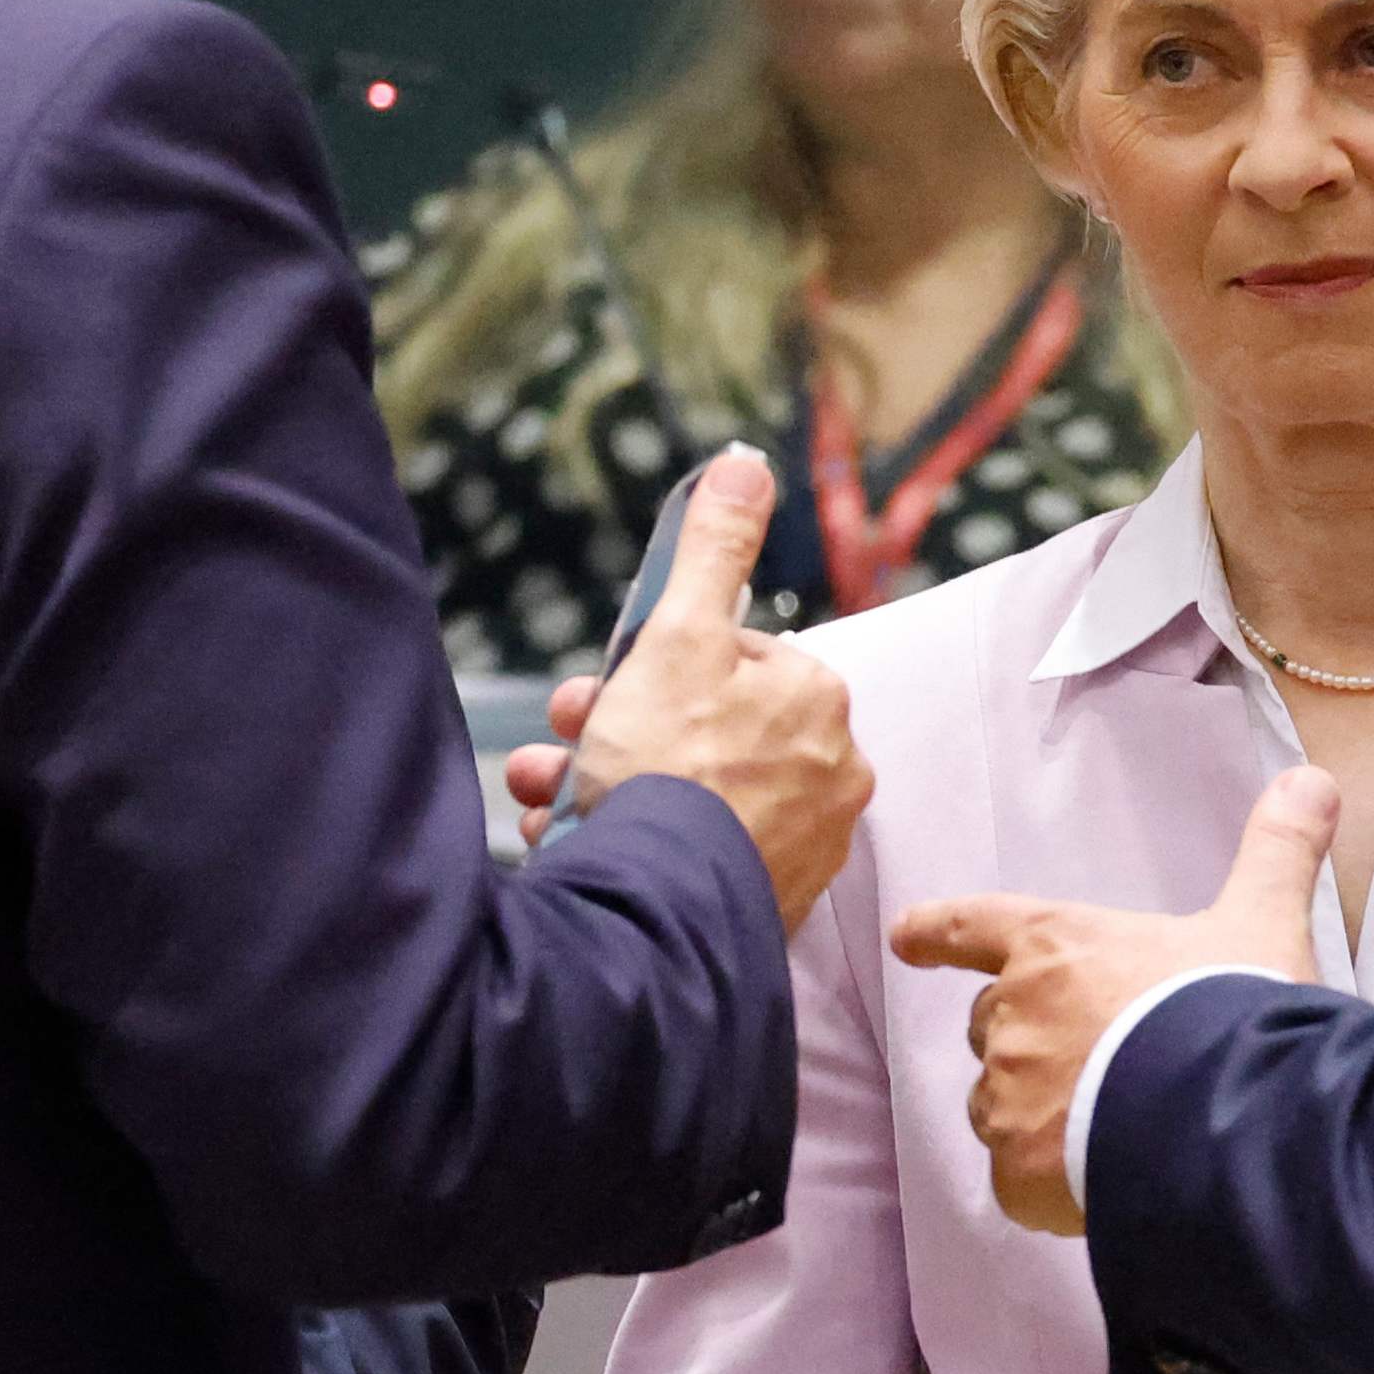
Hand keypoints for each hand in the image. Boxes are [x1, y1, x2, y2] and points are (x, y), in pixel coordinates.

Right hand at [521, 446, 869, 923]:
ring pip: (688, 798)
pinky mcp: (764, 907)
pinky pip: (693, 860)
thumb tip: (746, 463)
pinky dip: (637, 847)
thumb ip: (712, 550)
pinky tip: (578, 846)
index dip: (647, 670)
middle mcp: (828, 775)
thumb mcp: (678, 635)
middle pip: (702, 732)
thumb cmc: (671, 768)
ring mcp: (800, 848)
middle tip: (556, 748)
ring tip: (545, 802)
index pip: (724, 661)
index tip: (592, 692)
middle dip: (613, 733)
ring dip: (605, 790)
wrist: (657, 911)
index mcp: (816, 702)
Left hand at [891, 766, 1336, 1234]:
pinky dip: (1050, 1184)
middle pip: (993, 1027)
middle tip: (1099, 1062)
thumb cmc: (1232, 1009)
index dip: (938, 930)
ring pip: (1000, 1107)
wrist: (1231, 1119)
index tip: (904, 936)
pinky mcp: (1019, 1175)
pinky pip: (1018, 1181)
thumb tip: (1311, 778)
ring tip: (1109, 1128)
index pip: (976, 926)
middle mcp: (1015, 1017)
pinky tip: (1103, 1179)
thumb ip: (1276, 852)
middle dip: (1029, 1042)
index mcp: (1056, 946)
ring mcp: (1010, 1100)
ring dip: (1037, 1114)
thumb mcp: (1261, 921)